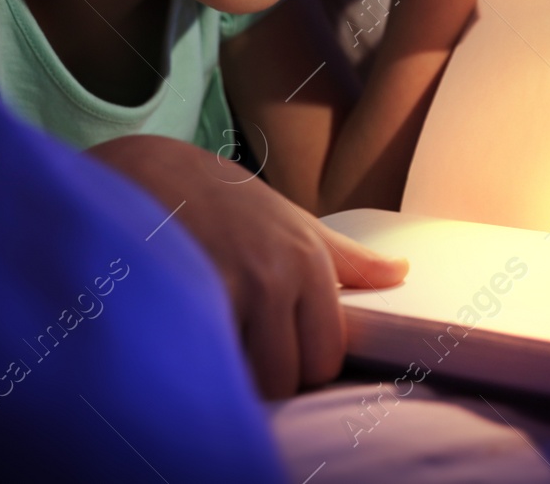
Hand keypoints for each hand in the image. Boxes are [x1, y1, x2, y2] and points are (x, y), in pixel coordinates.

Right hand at [85, 134, 408, 398]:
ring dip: (233, 372)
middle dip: (268, 375)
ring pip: (250, 379)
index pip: (326, 357)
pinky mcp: (189, 295)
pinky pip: (209, 361)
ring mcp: (234, 286)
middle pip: (290, 376)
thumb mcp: (293, 220)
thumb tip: (401, 273)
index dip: (301, 363)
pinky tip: (189, 330)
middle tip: (241, 346)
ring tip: (215, 336)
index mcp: (310, 261)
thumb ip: (347, 257)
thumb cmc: (225, 200)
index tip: (276, 347)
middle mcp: (279, 275)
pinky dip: (200, 359)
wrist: (148, 170)